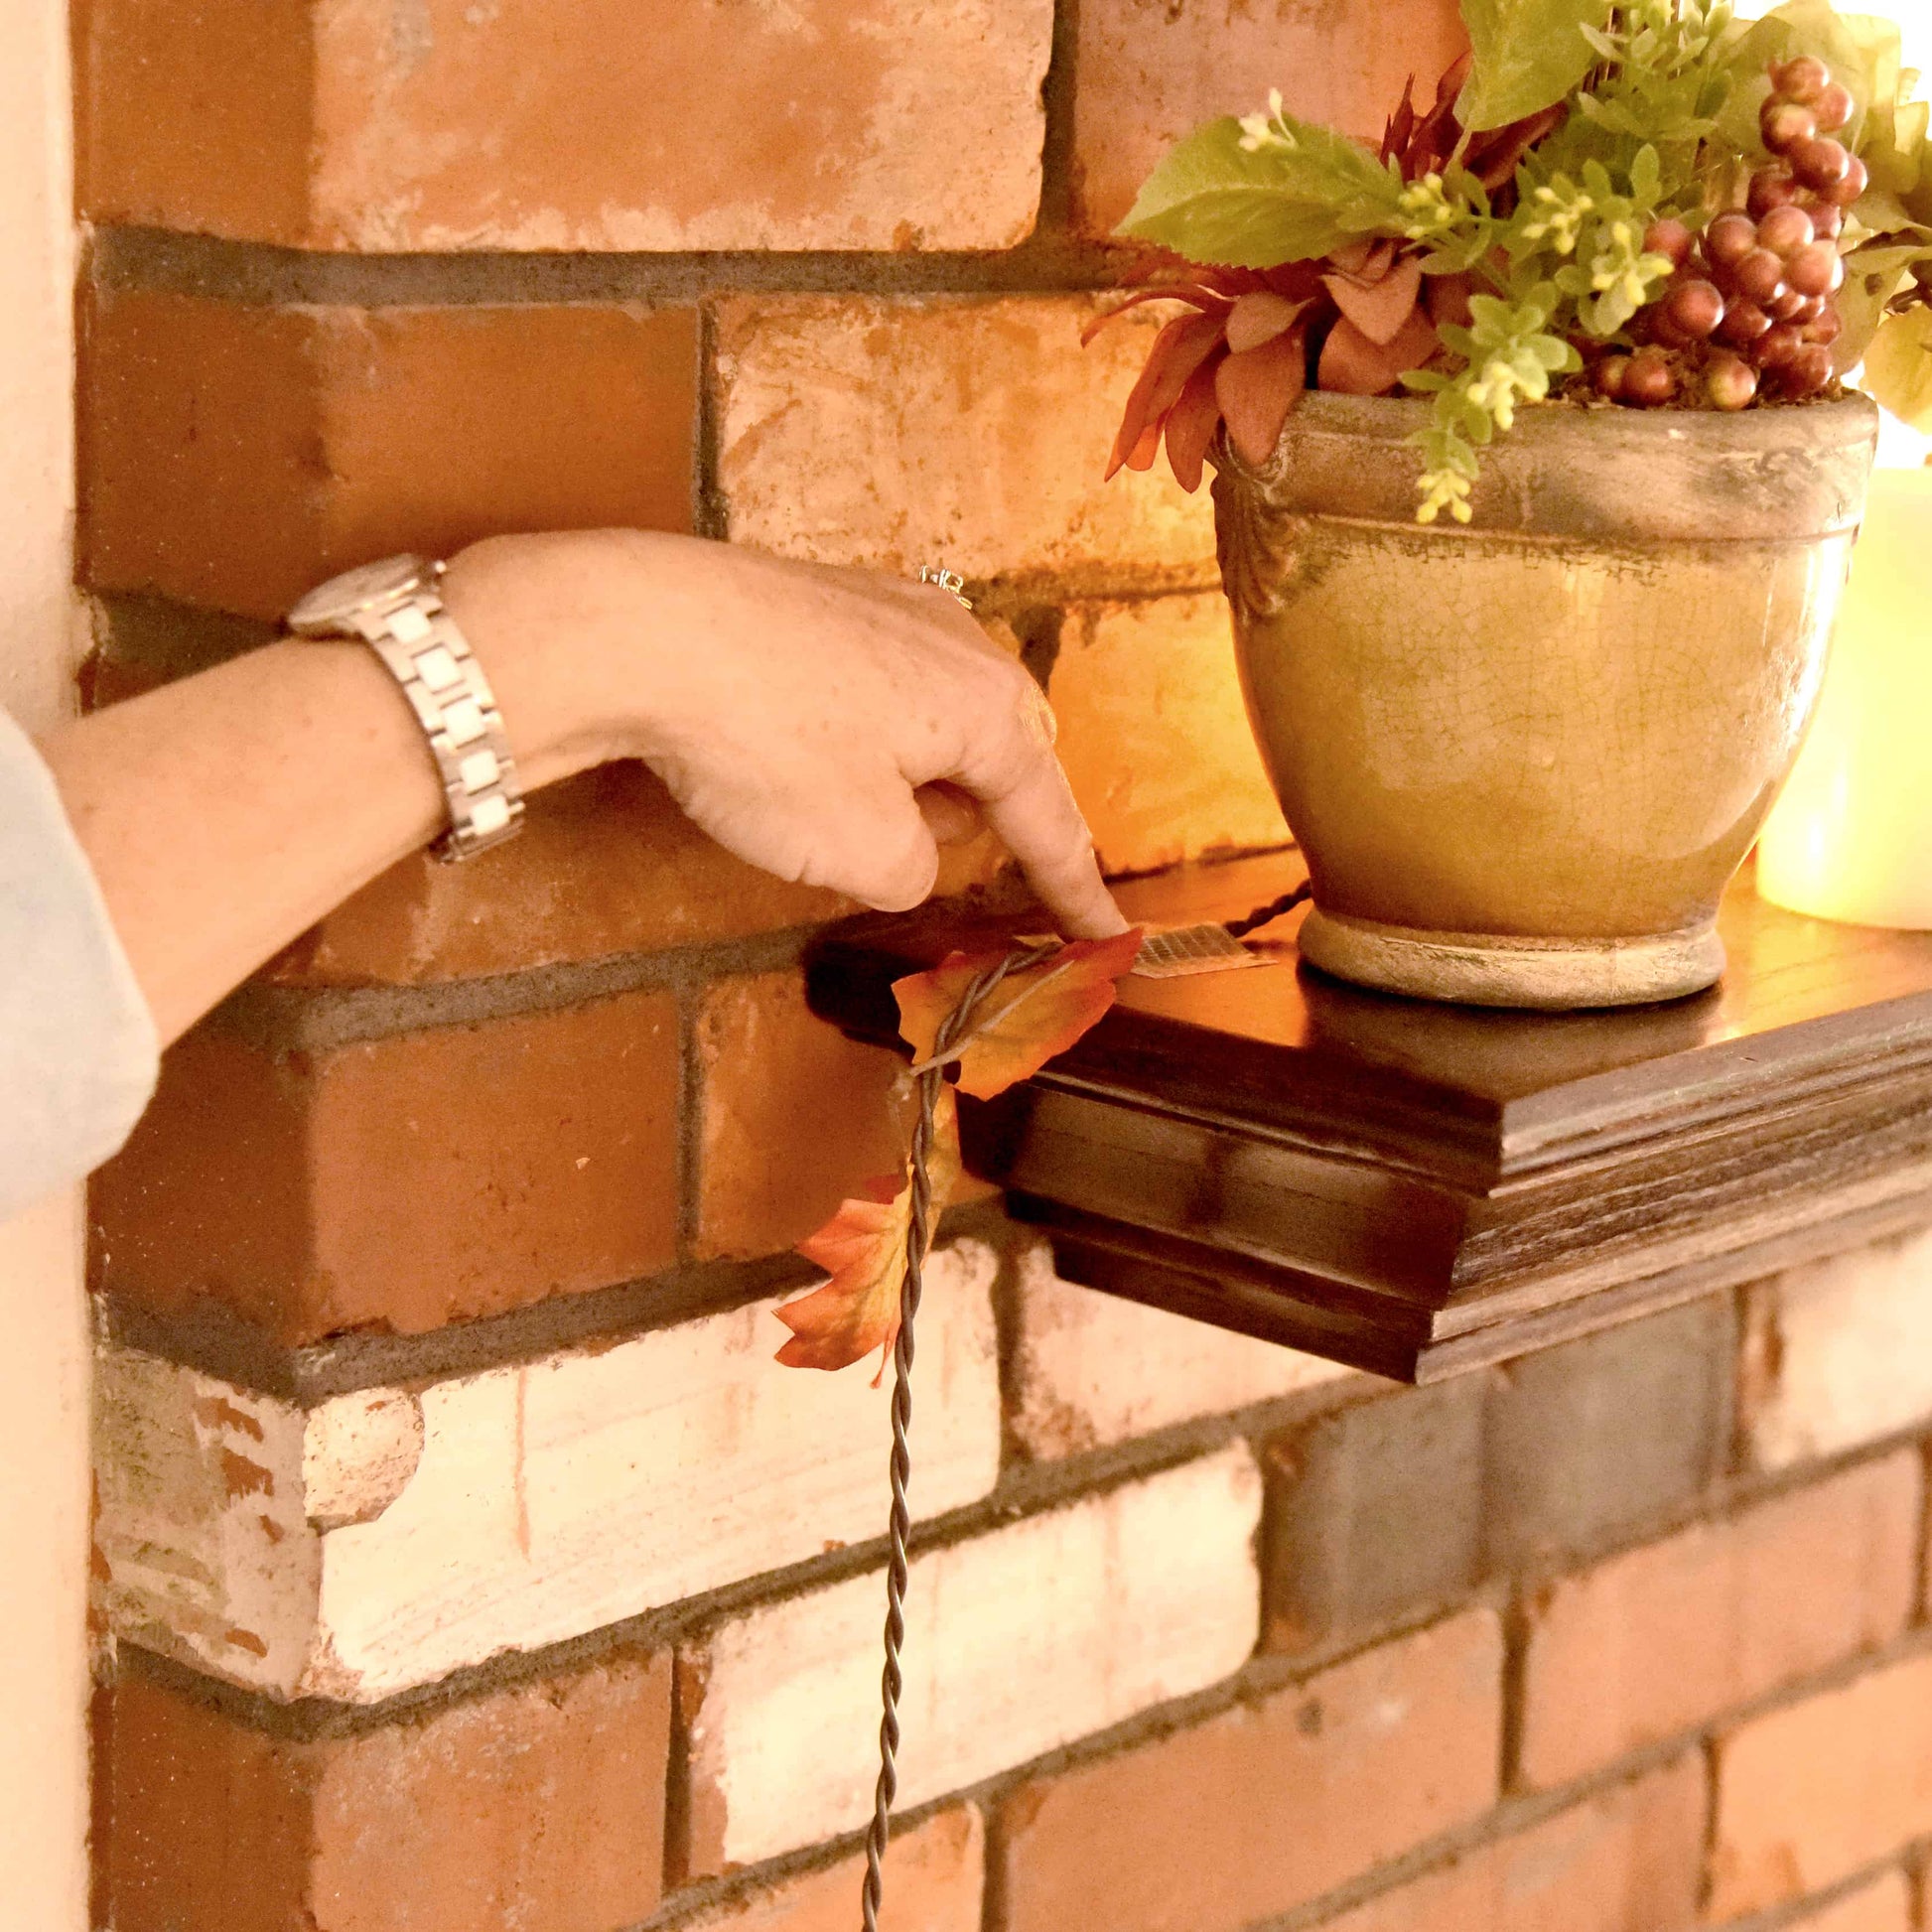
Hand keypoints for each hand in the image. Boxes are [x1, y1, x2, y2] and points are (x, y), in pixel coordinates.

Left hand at [444, 531, 1127, 938]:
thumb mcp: (861, 852)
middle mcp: (959, 643)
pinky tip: (813, 758)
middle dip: (991, 819)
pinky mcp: (825, 599)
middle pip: (1003, 754)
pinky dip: (873, 738)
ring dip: (922, 778)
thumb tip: (915, 849)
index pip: (1049, 820)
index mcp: (990, 708)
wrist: (640, 629)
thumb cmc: (767, 744)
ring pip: (940, 718)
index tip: (1110, 938)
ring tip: (863, 816)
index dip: (1074, 890)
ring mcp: (891, 606)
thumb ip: (916, 873)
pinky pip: (883, 685)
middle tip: (962, 870)